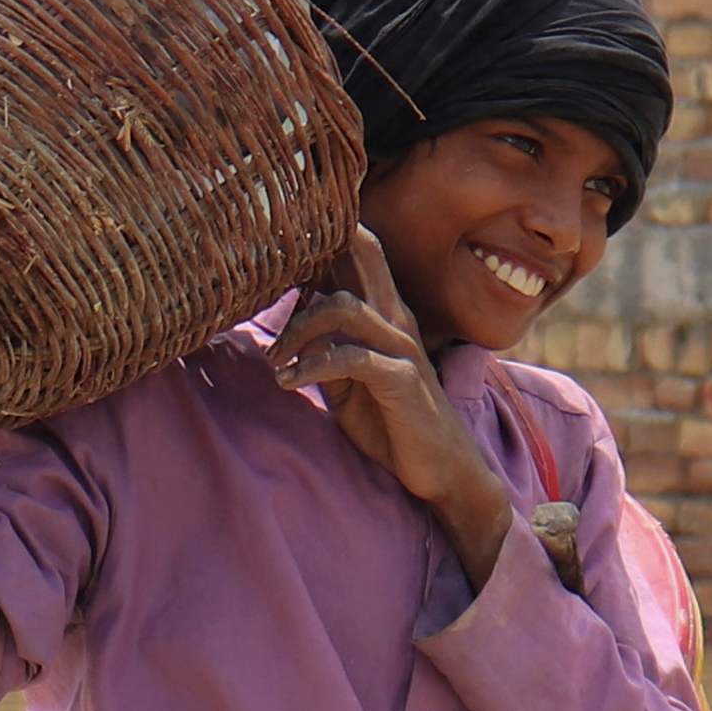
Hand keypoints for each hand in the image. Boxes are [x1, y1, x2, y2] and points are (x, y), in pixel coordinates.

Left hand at [275, 232, 519, 578]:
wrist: (443, 470)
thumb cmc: (393, 424)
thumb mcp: (347, 385)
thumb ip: (323, 352)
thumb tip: (287, 333)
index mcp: (386, 313)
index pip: (360, 255)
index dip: (322, 240)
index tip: (277, 255)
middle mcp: (396, 319)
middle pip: (363, 253)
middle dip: (316, 247)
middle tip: (268, 271)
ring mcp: (402, 347)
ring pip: (343, 307)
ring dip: (298, 329)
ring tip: (275, 360)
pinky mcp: (402, 379)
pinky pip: (350, 358)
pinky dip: (311, 365)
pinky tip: (288, 381)